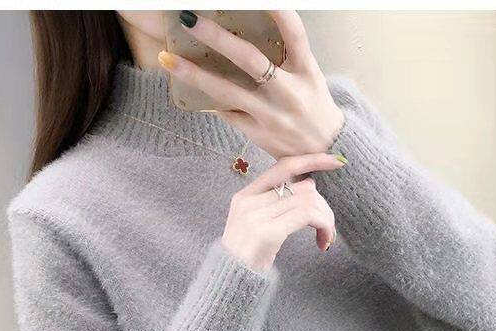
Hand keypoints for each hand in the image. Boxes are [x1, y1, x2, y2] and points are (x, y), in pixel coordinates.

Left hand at [158, 11, 344, 159]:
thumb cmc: (314, 108)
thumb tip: (247, 30)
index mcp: (307, 72)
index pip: (295, 33)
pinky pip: (227, 113)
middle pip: (251, 60)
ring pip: (228, 92)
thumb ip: (287, 55)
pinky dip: (208, 100)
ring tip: (170, 60)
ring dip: (195, 75)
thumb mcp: (311, 77)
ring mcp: (271, 116)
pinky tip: (187, 88)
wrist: (325, 151)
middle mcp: (289, 93)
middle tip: (191, 20)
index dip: (278, 11)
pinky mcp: (258, 133)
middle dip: (218, 38)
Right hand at [221, 153, 344, 271]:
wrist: (229, 286)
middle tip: (326, 229)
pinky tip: (322, 243)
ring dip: (326, 220)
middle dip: (324, 207)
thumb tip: (308, 189)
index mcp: (245, 196)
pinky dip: (323, 226)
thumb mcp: (253, 229)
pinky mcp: (268, 232)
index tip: (337, 162)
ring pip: (310, 200)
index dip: (312, 160)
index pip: (283, 166)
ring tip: (324, 238)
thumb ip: (272, 208)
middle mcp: (249, 202)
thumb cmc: (246, 262)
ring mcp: (256, 216)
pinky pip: (308, 215)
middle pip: (304, 187)